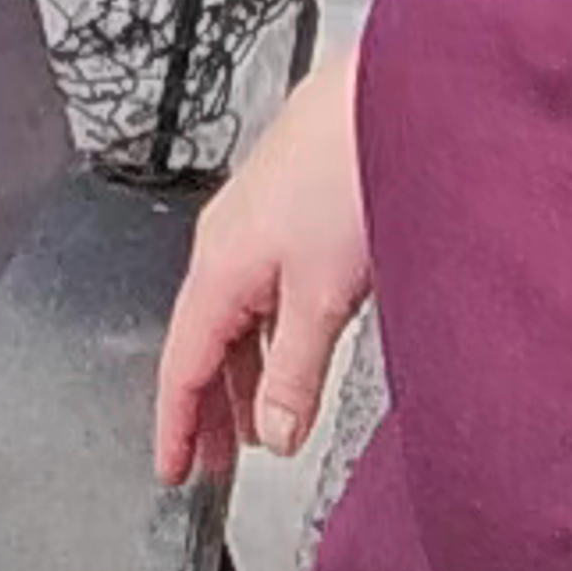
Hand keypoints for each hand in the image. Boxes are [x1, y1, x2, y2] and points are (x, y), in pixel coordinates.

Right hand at [155, 40, 368, 484]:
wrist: (398, 98)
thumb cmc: (352, 173)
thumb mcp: (322, 295)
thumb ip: (296, 371)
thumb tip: (274, 432)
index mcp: (218, 264)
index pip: (180, 363)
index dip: (176, 425)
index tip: (172, 472)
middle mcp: (228, 242)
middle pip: (203, 342)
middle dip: (206, 406)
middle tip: (213, 466)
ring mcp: (260, 221)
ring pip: (237, 317)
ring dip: (242, 374)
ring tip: (261, 424)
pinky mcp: (293, 207)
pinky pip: (263, 291)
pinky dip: (269, 337)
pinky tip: (295, 352)